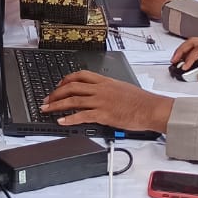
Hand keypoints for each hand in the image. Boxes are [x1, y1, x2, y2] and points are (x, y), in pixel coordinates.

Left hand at [42, 71, 173, 132]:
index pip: (80, 75)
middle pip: (71, 87)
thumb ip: (108, 89)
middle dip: (56, 93)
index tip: (59, 84)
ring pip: (72, 101)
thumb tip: (99, 93)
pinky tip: (61, 121)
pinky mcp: (103, 114)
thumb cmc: (141, 101)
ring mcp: (100, 101)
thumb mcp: (122, 88)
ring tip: (47, 109)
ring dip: (57, 105)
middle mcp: (100, 89)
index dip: (66, 79)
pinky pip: (81, 116)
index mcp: (105, 81)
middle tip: (47, 99)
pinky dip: (69, 119)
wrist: (151, 108)